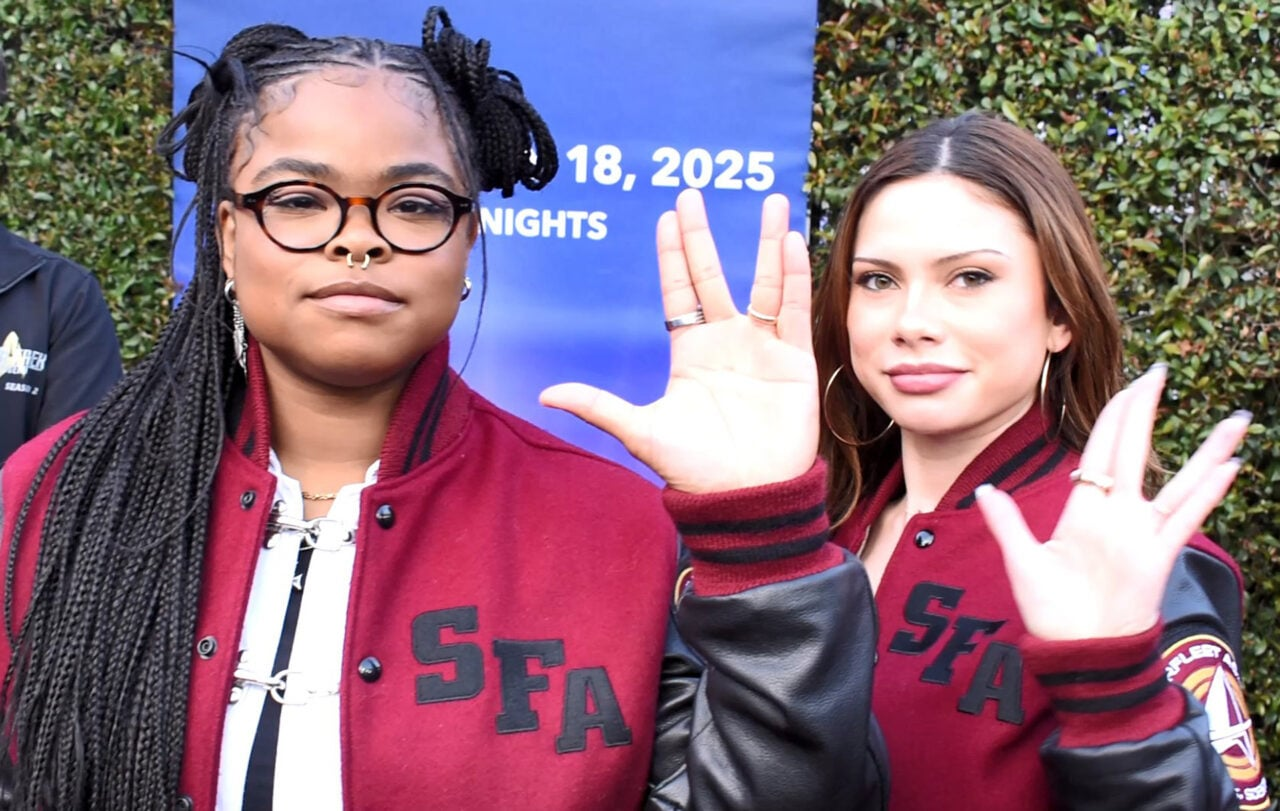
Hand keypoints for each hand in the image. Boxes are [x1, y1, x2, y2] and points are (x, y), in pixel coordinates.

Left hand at [540, 189, 818, 492]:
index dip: (674, 255)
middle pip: (713, 276)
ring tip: (772, 201)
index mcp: (690, 353)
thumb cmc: (695, 468)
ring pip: (764, 284)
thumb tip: (546, 394)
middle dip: (703, 236)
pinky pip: (794, 310)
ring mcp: (762, 348)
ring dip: (767, 243)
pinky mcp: (795, 361)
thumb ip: (598, 406)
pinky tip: (791, 243)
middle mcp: (726, 342)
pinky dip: (794, 277)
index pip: (679, 291)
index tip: (668, 216)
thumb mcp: (642, 432)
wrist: (746, 496)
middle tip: (693, 193)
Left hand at [975, 365, 1250, 640]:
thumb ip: (1007, 524)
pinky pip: (1186, 518)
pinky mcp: (1158, 555)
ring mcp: (1141, 533)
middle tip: (1158, 371)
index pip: (1102, 450)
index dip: (1114, 416)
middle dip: (1144, 410)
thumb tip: (986, 491)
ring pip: (1179, 481)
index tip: (1130, 386)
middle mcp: (1117, 514)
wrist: (1078, 651)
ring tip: (1234, 422)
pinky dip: (1207, 492)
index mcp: (1085, 509)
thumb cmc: (1051, 612)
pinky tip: (1229, 466)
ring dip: (1206, 451)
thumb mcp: (1022, 562)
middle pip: (1135, 450)